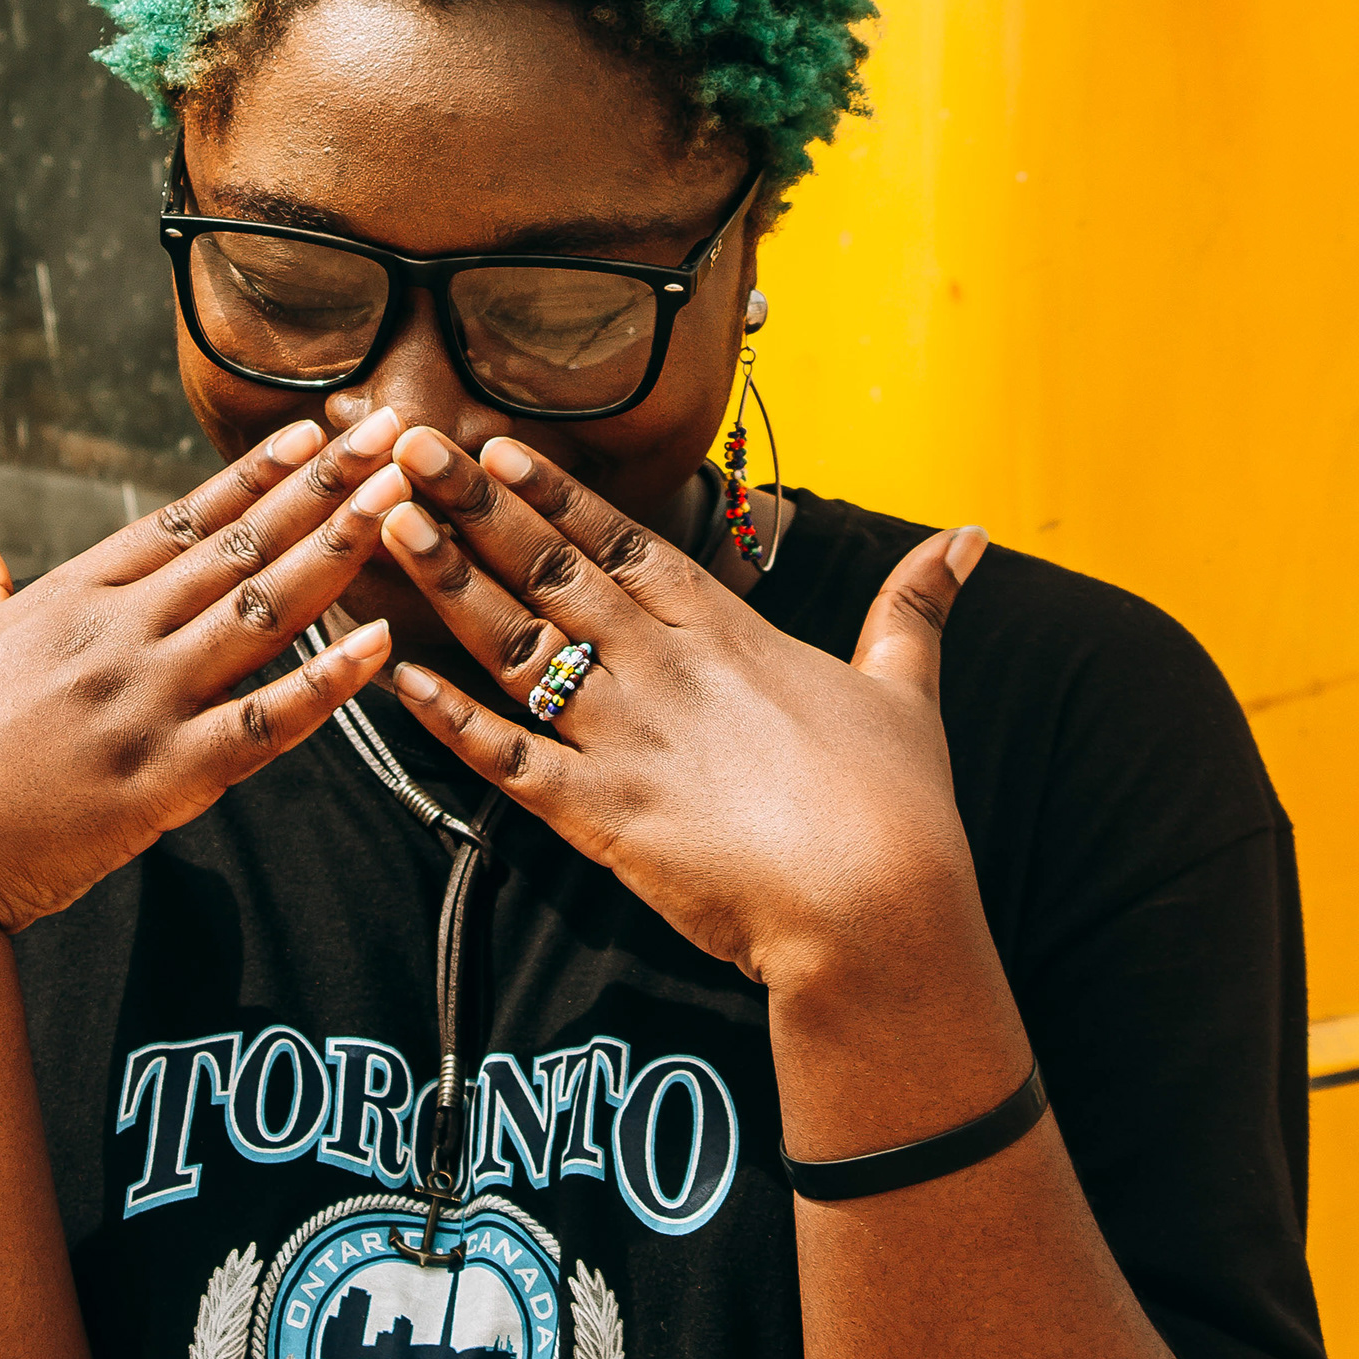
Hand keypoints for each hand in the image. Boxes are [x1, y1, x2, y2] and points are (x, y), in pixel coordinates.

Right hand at [0, 412, 410, 936]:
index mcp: (67, 597)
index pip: (183, 520)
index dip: (258, 474)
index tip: (318, 430)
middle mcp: (114, 635)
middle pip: (241, 547)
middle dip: (327, 486)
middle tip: (395, 432)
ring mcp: (141, 703)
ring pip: (264, 613)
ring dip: (341, 551)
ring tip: (405, 501)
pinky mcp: (161, 781)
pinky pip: (263, 723)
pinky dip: (326, 683)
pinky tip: (380, 643)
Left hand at [376, 429, 999, 1029]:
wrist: (880, 912)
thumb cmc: (901, 808)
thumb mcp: (906, 688)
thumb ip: (914, 606)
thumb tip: (969, 536)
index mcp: (729, 634)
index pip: (626, 544)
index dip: (557, 494)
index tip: (500, 446)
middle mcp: (665, 669)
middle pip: (555, 571)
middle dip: (477, 505)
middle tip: (411, 446)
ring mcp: (627, 737)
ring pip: (518, 643)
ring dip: (449, 582)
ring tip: (389, 524)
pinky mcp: (601, 815)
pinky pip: (505, 758)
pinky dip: (445, 719)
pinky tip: (393, 677)